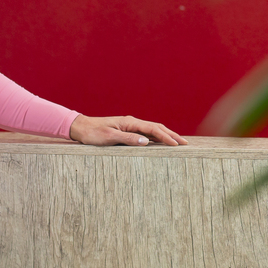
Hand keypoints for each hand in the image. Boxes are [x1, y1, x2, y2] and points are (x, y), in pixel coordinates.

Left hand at [69, 114, 187, 146]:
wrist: (82, 128)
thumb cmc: (93, 134)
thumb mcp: (109, 137)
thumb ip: (127, 139)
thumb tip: (146, 141)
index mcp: (130, 123)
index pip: (153, 129)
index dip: (166, 137)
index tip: (177, 145)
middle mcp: (132, 122)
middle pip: (157, 128)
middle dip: (172, 135)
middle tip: (185, 144)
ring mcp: (131, 126)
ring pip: (153, 130)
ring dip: (166, 136)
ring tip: (178, 143)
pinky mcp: (128, 130)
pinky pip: (146, 133)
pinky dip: (157, 137)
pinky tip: (161, 142)